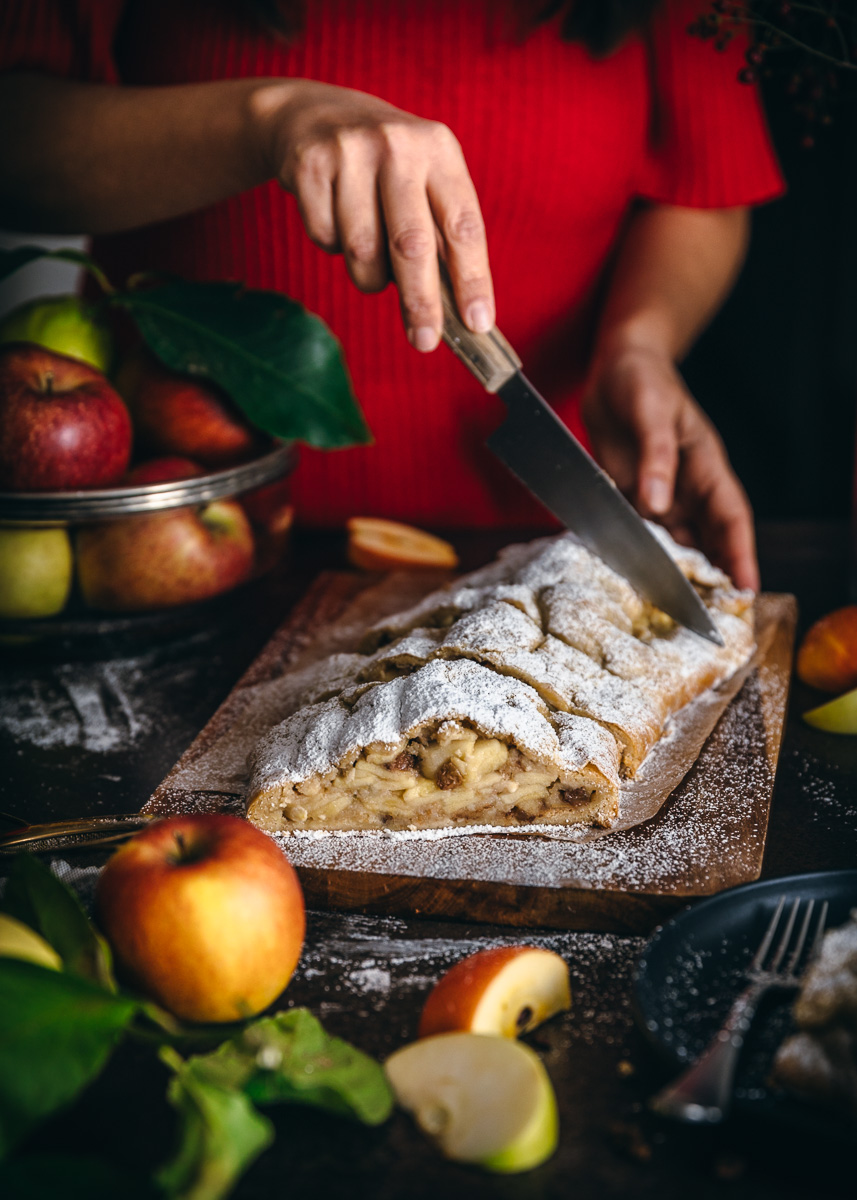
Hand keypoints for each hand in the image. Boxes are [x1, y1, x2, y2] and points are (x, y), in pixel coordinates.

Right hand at [255, 80, 493, 350]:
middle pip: (412, 244)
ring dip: (368, 275)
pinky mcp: (309, 165)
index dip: (473, 279)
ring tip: (370, 257)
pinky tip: (336, 216)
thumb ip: (441, 237)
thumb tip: (460, 314)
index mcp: (439, 150)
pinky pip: (325, 238)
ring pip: (362, 251)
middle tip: (425, 341)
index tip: (478, 323)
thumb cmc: (385, 166)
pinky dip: (332, 245)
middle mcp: (399, 145)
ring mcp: (350, 152)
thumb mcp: (423, 180)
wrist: (314, 113)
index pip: (463, 226)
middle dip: (420, 301)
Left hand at [581, 344, 758, 591]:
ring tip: (671, 610)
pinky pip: (638, 531)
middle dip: (712, 576)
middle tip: (711, 617)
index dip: (741, 554)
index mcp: (705, 465)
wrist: (614, 366)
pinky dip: (636, 554)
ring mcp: (660, 492)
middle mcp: (687, 486)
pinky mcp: (631, 494)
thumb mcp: (651, 413)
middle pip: (707, 539)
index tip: (748, 588)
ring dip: (673, 572)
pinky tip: (630, 578)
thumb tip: (658, 503)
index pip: (731, 517)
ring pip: (673, 541)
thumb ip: (655, 459)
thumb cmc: (642, 380)